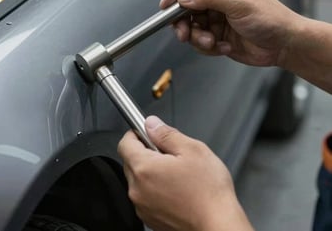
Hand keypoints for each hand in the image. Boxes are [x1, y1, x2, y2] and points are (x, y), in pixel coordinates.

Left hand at [118, 116, 252, 230]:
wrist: (218, 226)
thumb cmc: (209, 193)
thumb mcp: (192, 149)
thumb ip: (166, 133)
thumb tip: (151, 124)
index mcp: (144, 169)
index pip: (125, 143)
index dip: (137, 133)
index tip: (149, 132)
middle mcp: (137, 190)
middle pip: (130, 160)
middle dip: (146, 152)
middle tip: (170, 153)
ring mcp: (142, 207)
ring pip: (138, 179)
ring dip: (151, 172)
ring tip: (176, 173)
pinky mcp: (150, 218)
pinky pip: (145, 196)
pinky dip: (155, 189)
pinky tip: (176, 189)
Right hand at [160, 0, 300, 67]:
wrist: (284, 45)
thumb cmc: (271, 17)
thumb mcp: (239, 3)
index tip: (166, 5)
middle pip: (184, 5)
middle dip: (183, 22)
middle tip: (184, 33)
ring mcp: (215, 16)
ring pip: (190, 26)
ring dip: (198, 38)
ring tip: (212, 42)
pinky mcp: (215, 34)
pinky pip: (199, 41)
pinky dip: (208, 47)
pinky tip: (223, 47)